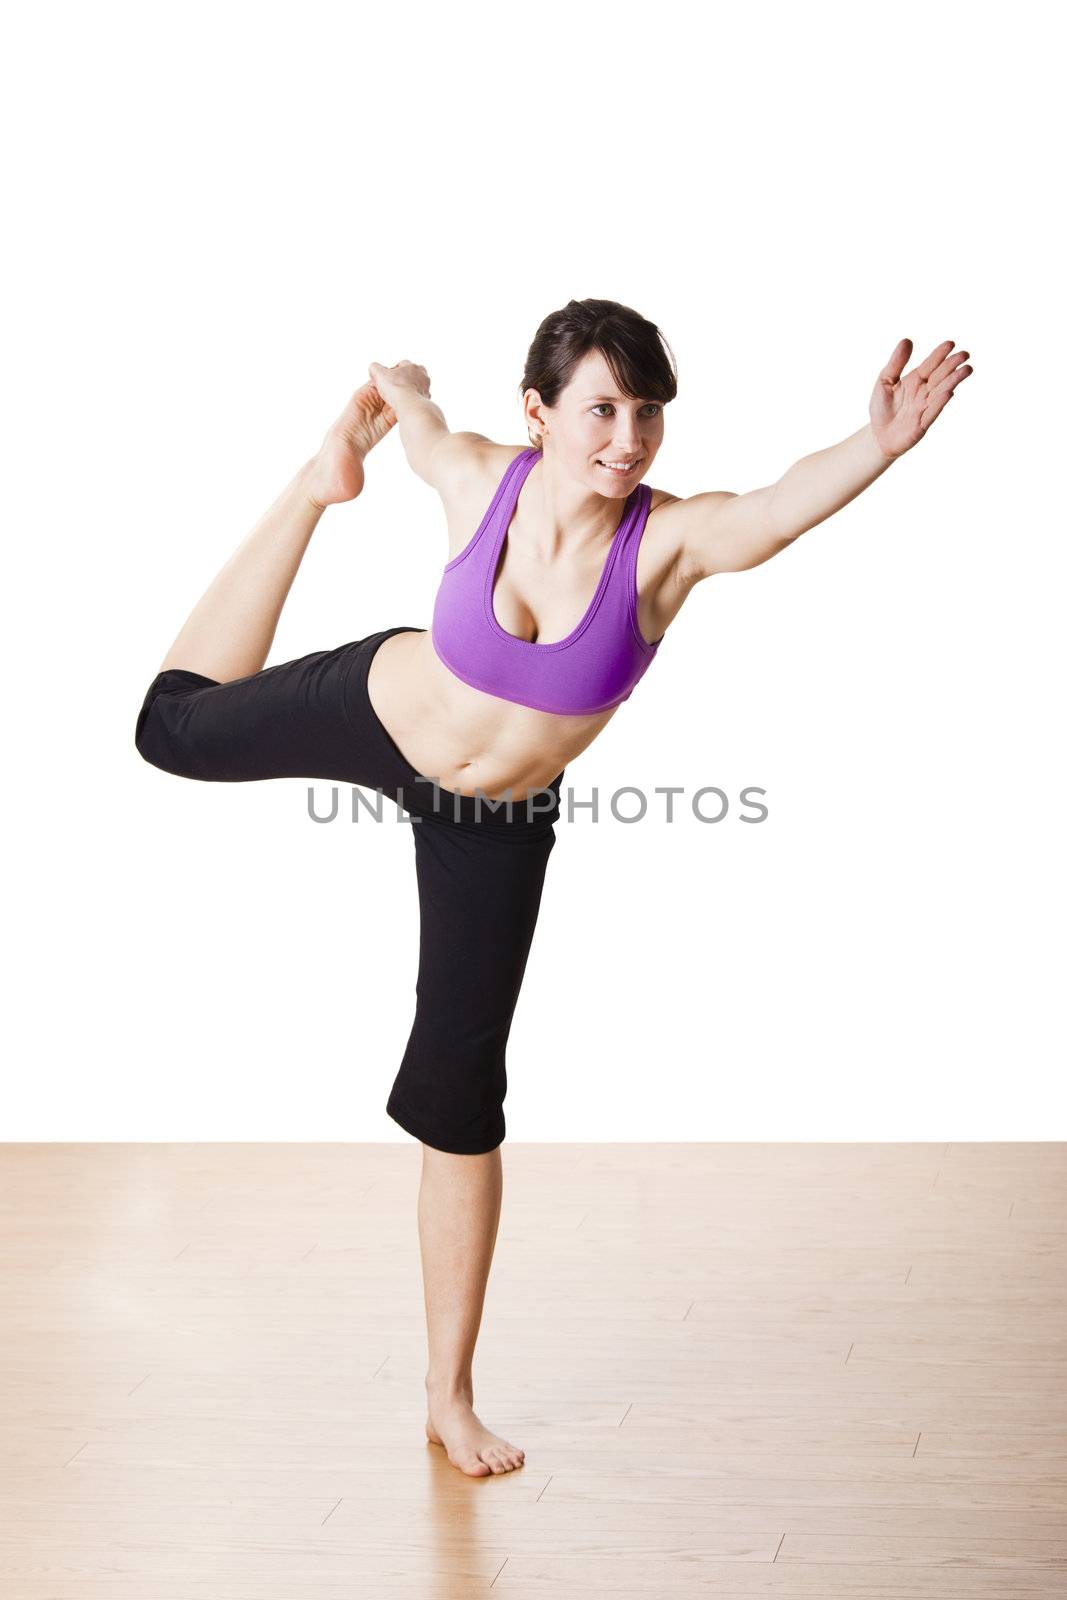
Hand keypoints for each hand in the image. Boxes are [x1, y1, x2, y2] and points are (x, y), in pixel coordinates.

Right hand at [368, 359, 430, 409]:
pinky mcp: (427, 398)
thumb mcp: (379, 374)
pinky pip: (419, 397)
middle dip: (403, 379)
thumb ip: (375, 367)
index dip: (392, 372)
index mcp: (412, 366)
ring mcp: (426, 387)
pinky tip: (406, 403)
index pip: (401, 365)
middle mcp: (422, 374)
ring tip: (400, 396)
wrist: (410, 405)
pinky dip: (414, 399)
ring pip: (416, 385)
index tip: (387, 379)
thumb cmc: (396, 389)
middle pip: (411, 374)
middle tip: (395, 387)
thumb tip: (373, 367)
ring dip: (409, 389)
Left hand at [869, 338, 972, 460]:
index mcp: (916, 380)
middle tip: (964, 354)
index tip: (950, 344)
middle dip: (952, 365)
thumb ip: (896, 362)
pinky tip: (949, 392)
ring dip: (953, 381)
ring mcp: (925, 407)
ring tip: (966, 370)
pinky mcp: (922, 424)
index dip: (939, 355)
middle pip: (940, 376)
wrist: (878, 435)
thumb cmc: (882, 408)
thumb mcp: (885, 381)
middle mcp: (923, 392)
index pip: (930, 364)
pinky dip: (940, 402)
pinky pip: (932, 412)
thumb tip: (907, 340)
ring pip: (941, 391)